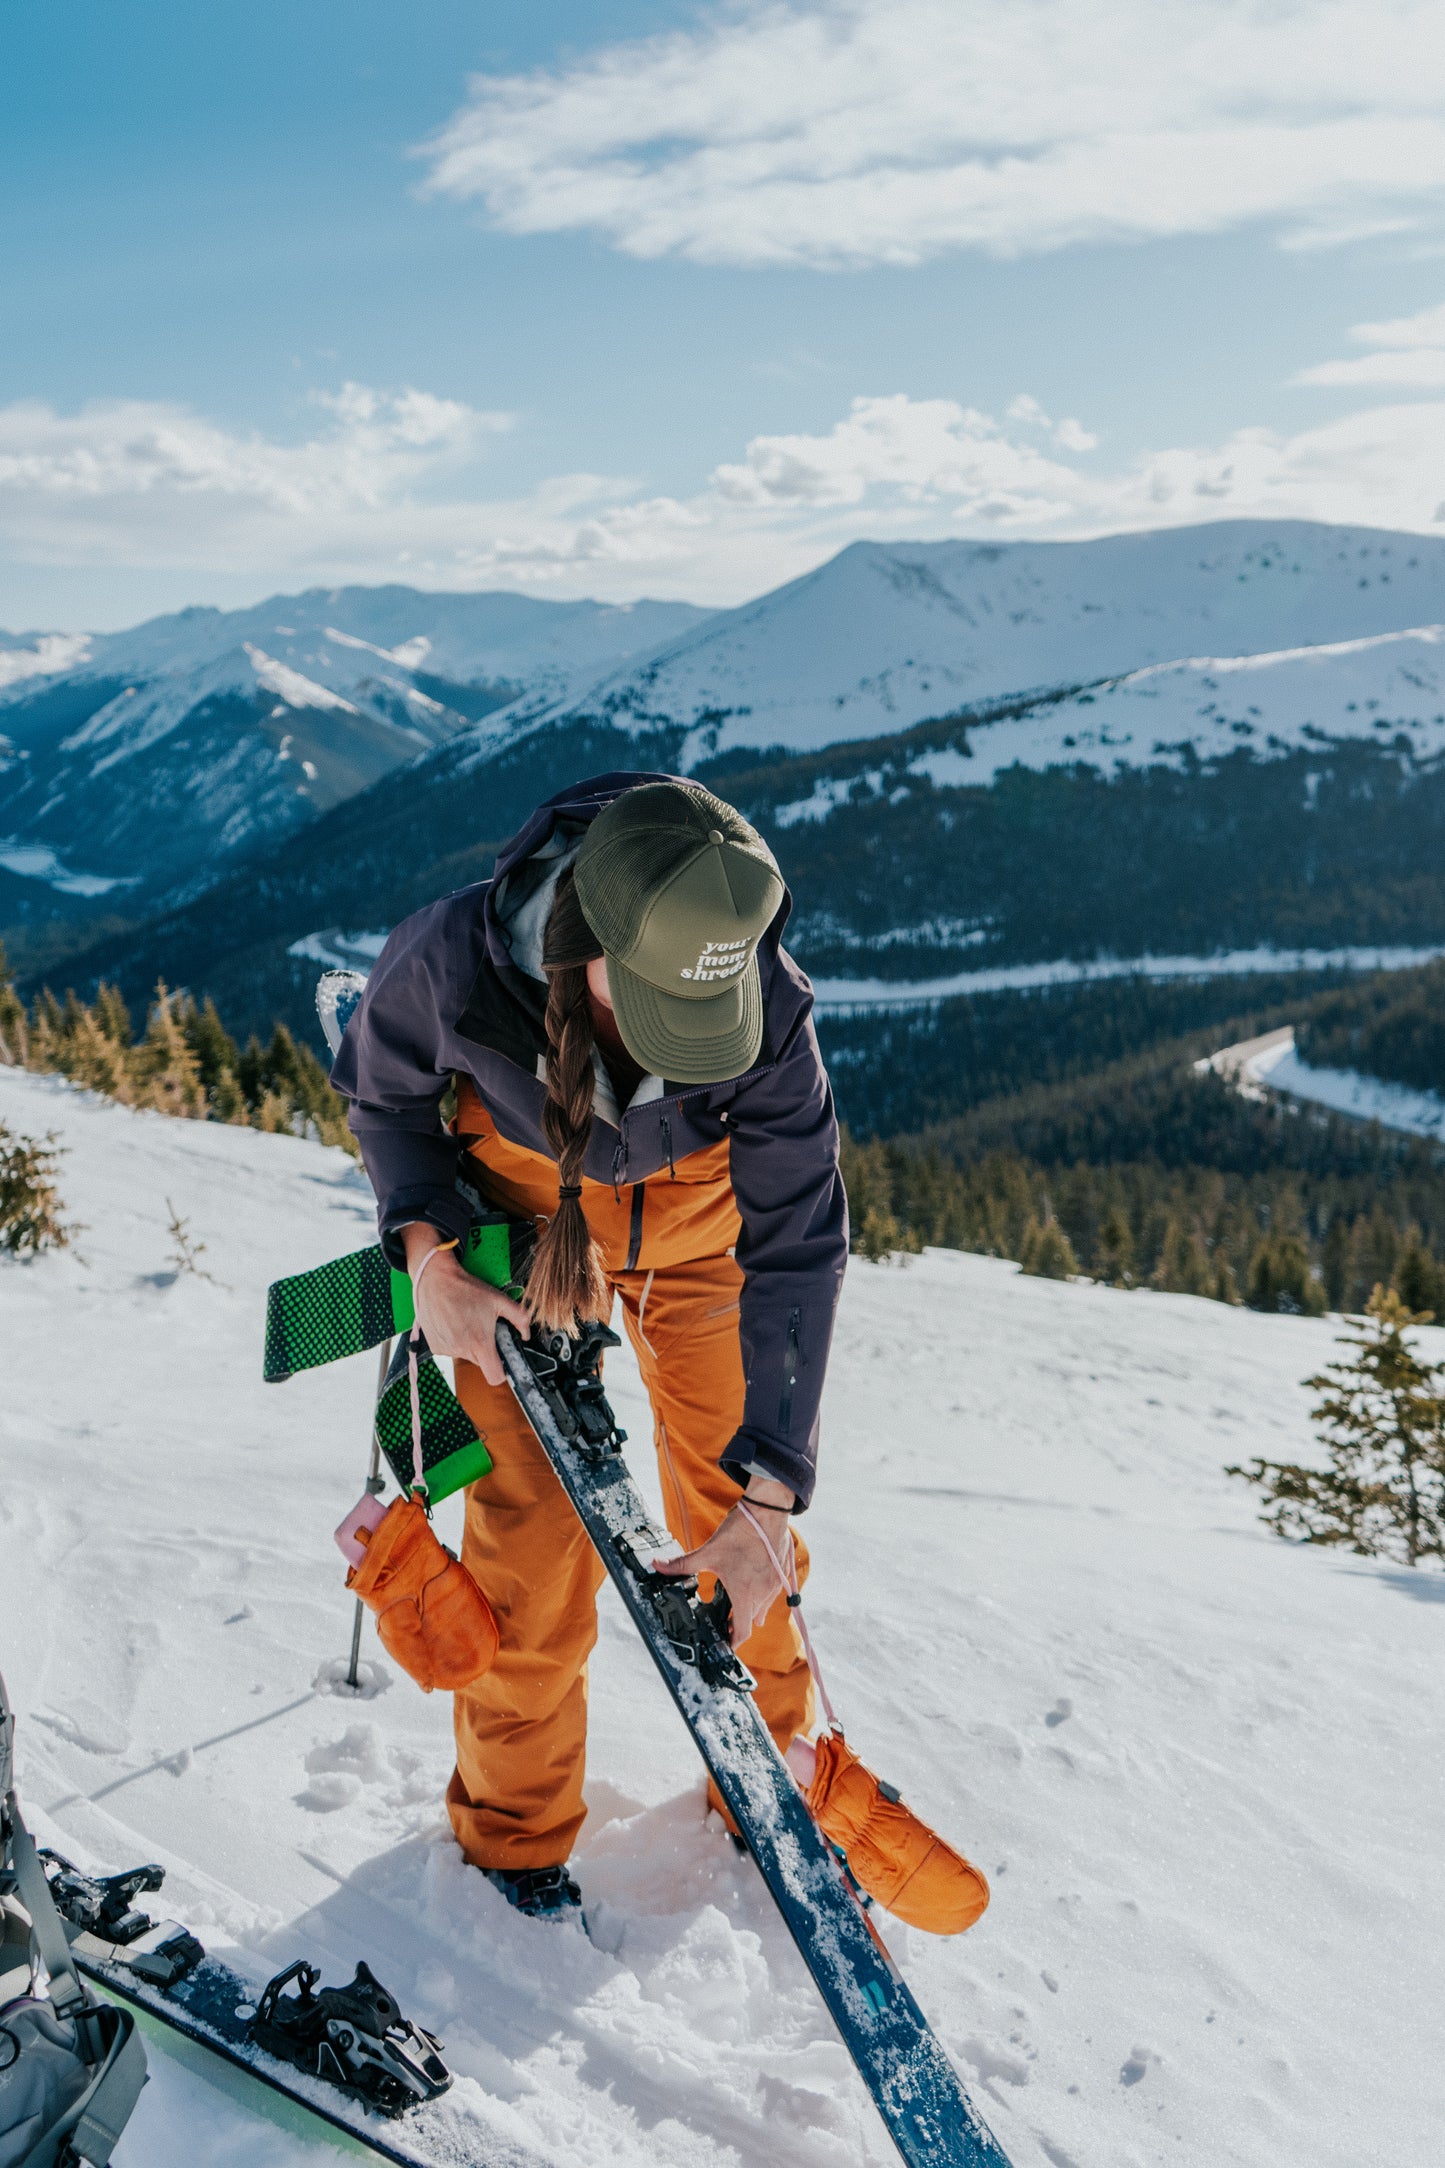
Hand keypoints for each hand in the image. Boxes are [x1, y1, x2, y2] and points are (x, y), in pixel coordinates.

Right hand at [400, 1224, 530, 1388]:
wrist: (436, 1280)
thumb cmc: (466, 1289)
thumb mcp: (499, 1299)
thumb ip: (520, 1318)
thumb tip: (526, 1333)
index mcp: (480, 1342)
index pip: (495, 1376)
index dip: (502, 1371)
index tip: (501, 1359)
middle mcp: (461, 1349)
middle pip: (481, 1363)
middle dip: (485, 1350)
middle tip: (482, 1328)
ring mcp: (446, 1350)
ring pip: (465, 1356)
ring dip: (468, 1344)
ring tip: (465, 1321)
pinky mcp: (435, 1347)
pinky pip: (451, 1350)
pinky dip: (454, 1340)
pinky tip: (453, 1323)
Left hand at [654, 1477, 795, 1646]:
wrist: (768, 1511)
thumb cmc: (742, 1531)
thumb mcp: (708, 1551)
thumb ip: (682, 1564)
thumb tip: (658, 1565)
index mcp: (745, 1594)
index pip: (742, 1631)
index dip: (733, 1642)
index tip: (725, 1644)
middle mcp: (763, 1594)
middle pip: (751, 1621)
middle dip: (738, 1624)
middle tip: (724, 1622)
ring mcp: (775, 1584)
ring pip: (763, 1607)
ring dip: (750, 1609)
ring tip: (736, 1602)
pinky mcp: (782, 1573)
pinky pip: (772, 1593)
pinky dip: (761, 1594)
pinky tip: (751, 1582)